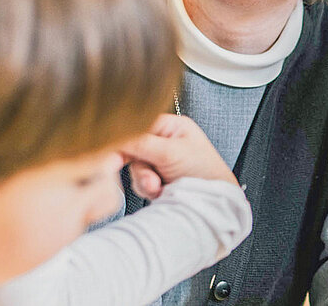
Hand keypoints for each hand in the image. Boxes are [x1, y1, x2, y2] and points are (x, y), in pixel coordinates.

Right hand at [120, 114, 236, 198]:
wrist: (214, 201)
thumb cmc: (204, 170)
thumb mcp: (170, 153)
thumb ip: (140, 143)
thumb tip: (113, 137)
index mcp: (171, 126)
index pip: (137, 126)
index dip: (125, 139)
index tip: (114, 153)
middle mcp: (164, 142)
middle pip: (133, 150)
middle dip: (142, 168)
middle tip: (150, 179)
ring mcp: (160, 162)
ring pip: (136, 169)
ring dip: (145, 181)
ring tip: (160, 187)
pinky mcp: (158, 180)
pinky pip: (140, 182)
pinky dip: (148, 189)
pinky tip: (162, 192)